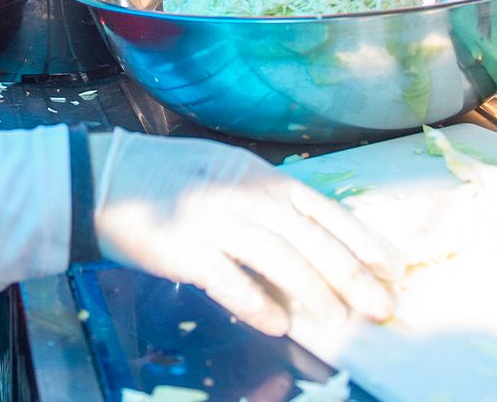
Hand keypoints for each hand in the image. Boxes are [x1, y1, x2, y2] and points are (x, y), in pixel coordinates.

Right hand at [91, 131, 401, 336]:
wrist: (107, 178)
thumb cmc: (172, 177)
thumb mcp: (230, 172)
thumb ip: (268, 200)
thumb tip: (310, 240)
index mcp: (262, 178)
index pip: (326, 211)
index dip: (361, 242)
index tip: (389, 269)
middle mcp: (247, 197)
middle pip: (313, 242)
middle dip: (352, 277)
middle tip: (379, 307)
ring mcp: (218, 222)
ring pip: (282, 262)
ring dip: (314, 295)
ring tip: (336, 321)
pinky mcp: (189, 250)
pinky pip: (233, 283)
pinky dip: (259, 305)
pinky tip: (279, 324)